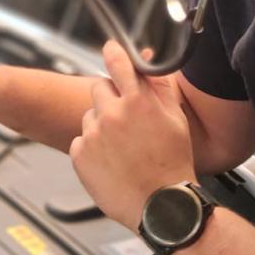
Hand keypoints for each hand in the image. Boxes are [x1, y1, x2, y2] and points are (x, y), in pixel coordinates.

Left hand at [69, 40, 196, 227]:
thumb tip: (148, 63)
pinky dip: (91, 148)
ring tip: (122, 148)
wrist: (161, 205)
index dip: (114, 52)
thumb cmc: (172, 164)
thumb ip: (158, 87)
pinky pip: (81, 141)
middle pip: (99, 88)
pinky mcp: (79, 155)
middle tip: (125, 119)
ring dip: (101, 125)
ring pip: (90, 116)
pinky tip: (111, 161)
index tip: (111, 48)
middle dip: (110, 98)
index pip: (119, 63)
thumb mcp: (174, 120)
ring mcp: (93, 135)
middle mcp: (112, 115)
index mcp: (137, 102)